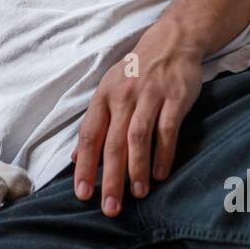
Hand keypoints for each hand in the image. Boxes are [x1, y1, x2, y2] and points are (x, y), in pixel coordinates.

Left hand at [72, 17, 205, 216]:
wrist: (171, 41)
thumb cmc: (136, 72)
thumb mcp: (109, 91)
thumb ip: (94, 125)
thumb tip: (74, 156)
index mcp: (103, 97)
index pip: (89, 135)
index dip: (84, 166)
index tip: (82, 194)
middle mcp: (123, 97)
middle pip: (113, 143)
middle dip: (110, 178)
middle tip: (110, 207)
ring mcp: (149, 97)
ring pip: (138, 138)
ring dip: (137, 168)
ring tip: (137, 194)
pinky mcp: (174, 98)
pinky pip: (167, 130)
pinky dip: (164, 154)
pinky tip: (161, 174)